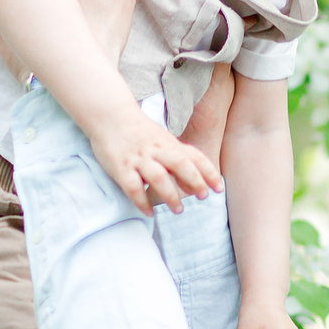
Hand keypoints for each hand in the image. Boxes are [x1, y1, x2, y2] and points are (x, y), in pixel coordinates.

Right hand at [90, 111, 220, 215]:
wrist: (109, 115)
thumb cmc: (139, 132)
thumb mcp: (163, 141)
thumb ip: (179, 159)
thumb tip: (197, 186)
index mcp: (168, 143)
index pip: (193, 156)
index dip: (208, 172)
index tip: (219, 188)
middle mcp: (156, 150)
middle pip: (179, 164)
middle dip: (194, 181)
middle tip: (202, 197)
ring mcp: (138, 159)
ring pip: (158, 177)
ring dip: (170, 195)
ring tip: (178, 210)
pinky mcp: (120, 167)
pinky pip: (132, 187)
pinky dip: (142, 201)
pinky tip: (149, 213)